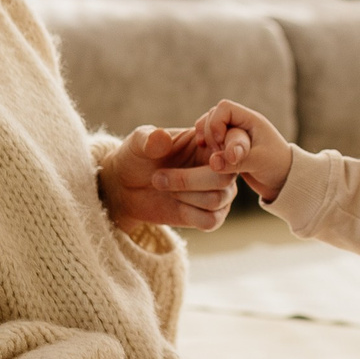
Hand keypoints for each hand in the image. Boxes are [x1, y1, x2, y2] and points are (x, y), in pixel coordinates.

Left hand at [98, 125, 235, 232]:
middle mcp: (220, 167)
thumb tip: (162, 138)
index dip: (226, 151)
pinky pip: (212, 220)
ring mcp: (218, 192)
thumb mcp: (137, 144)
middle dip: (188, 180)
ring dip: (184, 196)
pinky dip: (190, 215)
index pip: (234, 143)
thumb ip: (148, 139)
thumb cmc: (136, 158)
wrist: (125, 188)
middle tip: (157, 178)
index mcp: (210, 142)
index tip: (201, 154)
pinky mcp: (210, 215)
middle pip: (224, 177)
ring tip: (162, 187)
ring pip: (217, 200)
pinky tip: (176, 205)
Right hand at [188, 99, 293, 202]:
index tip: (220, 143)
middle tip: (218, 153)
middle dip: (211, 135)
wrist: (284, 181)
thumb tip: (212, 162)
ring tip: (213, 156)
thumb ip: (235, 162)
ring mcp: (234, 135)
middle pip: (213, 117)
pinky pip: (212, 140)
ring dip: (208, 141)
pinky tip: (208, 159)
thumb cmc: (277, 167)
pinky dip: (207, 147)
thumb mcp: (258, 162)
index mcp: (251, 120)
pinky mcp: (229, 147)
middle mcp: (241, 124)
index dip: (216, 123)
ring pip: (210, 128)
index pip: (224, 108)